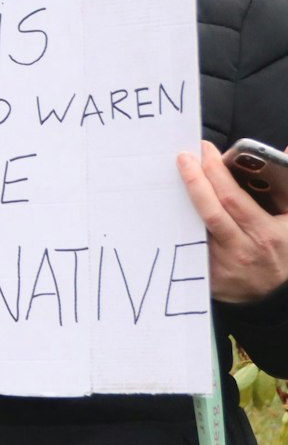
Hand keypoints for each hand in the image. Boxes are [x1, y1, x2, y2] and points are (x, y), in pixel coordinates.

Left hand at [178, 142, 287, 303]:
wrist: (273, 295)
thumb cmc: (282, 249)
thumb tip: (286, 150)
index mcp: (268, 233)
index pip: (233, 198)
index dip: (216, 172)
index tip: (205, 149)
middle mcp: (243, 249)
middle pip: (210, 209)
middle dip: (195, 179)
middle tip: (183, 157)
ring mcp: (222, 264)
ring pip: (195, 227)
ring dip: (182, 199)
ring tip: (175, 176)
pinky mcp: (206, 275)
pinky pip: (188, 244)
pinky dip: (178, 223)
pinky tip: (169, 204)